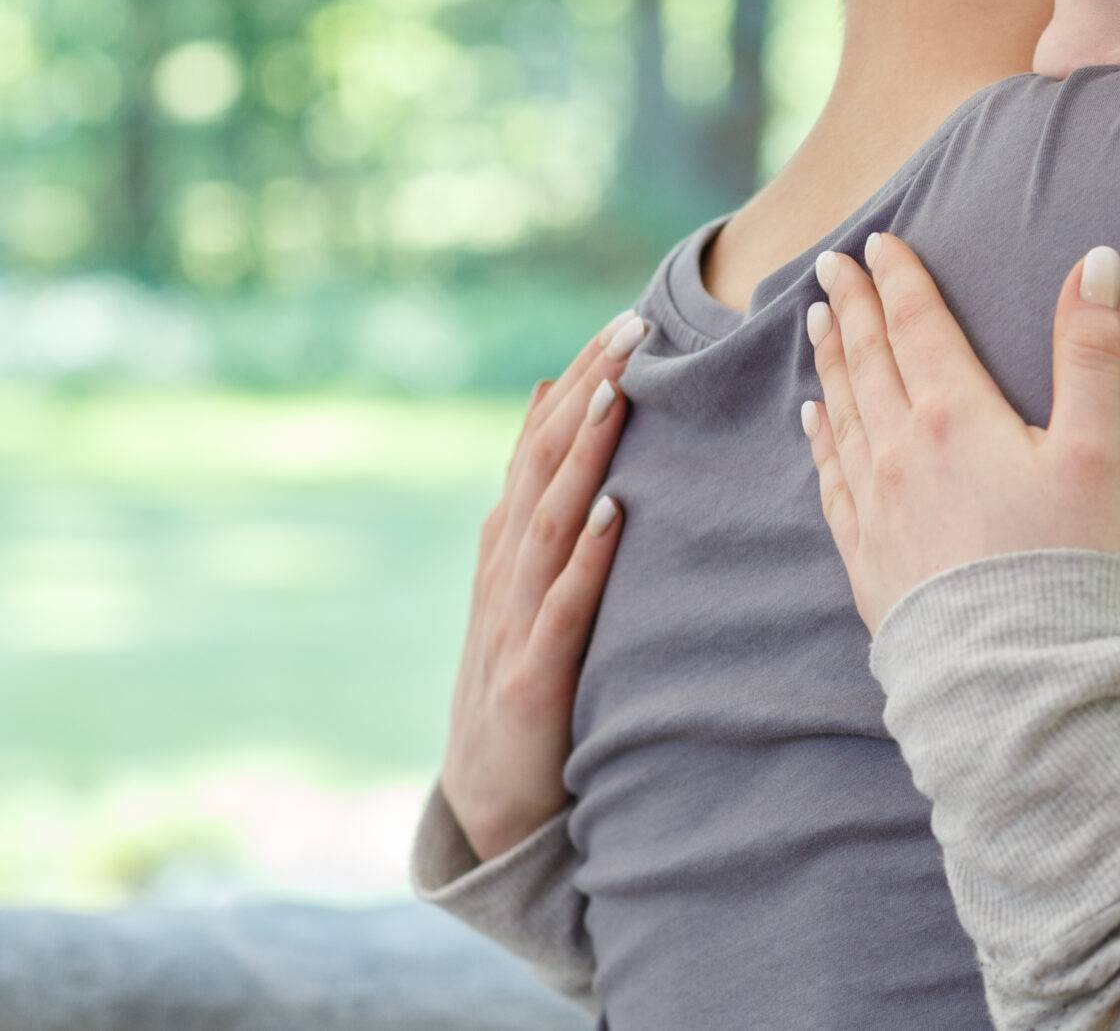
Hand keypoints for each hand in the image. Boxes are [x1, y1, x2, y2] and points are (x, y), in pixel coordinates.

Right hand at [438, 309, 647, 860]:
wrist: (487, 797)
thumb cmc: (516, 678)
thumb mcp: (519, 579)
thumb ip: (534, 497)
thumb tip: (549, 398)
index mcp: (504, 543)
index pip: (539, 443)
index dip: (578, 381)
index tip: (626, 322)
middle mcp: (503, 569)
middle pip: (541, 463)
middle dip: (586, 391)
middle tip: (632, 329)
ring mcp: (513, 621)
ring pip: (548, 520)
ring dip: (582, 455)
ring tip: (617, 395)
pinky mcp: (533, 678)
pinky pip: (563, 609)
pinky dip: (586, 558)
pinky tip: (614, 515)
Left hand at [801, 233, 1119, 632]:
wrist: (1009, 675)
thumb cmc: (1063, 562)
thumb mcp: (1096, 451)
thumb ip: (1091, 353)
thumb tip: (1096, 261)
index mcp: (954, 416)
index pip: (917, 326)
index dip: (898, 279)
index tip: (877, 243)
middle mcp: (900, 450)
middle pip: (868, 360)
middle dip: (851, 307)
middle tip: (831, 266)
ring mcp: (875, 504)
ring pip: (842, 412)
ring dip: (829, 361)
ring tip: (816, 322)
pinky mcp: (865, 555)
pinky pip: (831, 479)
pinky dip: (819, 438)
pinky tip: (812, 419)